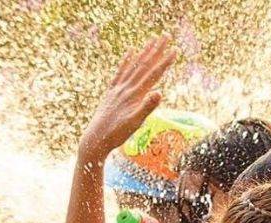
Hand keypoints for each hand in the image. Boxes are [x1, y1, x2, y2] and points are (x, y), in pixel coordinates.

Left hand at [78, 36, 176, 160]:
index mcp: (134, 94)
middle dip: (156, 51)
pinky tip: (130, 51)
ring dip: (144, 52)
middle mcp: (126, 88)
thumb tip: (160, 93)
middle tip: (166, 36)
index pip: (153, 75)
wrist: (95, 139)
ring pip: (133, 66)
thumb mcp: (134, 123)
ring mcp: (118, 89)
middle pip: (144, 66)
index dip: (165, 62)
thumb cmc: (116, 134)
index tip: (175, 50)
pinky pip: (120, 72)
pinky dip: (126, 61)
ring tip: (152, 40)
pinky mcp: (111, 92)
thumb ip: (146, 108)